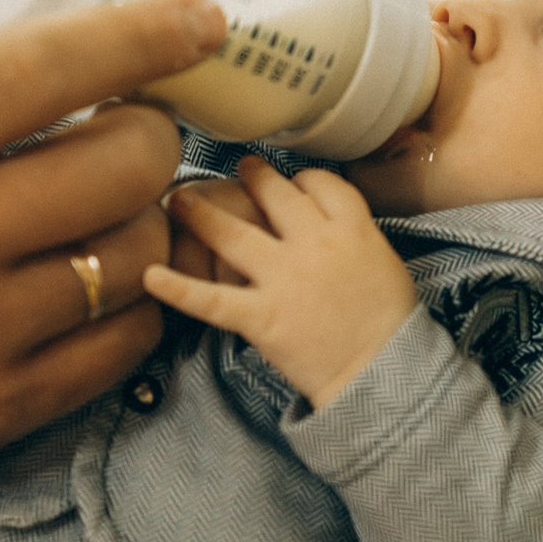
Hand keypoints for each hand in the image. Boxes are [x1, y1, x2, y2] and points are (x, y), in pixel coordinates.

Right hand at [0, 0, 226, 500]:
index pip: (45, 65)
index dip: (142, 34)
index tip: (202, 20)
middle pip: (124, 161)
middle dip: (152, 133)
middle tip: (133, 130)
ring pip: (139, 250)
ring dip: (144, 218)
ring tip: (109, 208)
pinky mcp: (5, 403)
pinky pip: (129, 336)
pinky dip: (133, 299)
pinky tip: (98, 280)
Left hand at [142, 155, 416, 407]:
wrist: (384, 372)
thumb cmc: (393, 325)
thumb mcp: (387, 264)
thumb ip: (357, 238)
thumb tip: (333, 226)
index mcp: (352, 228)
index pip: (320, 183)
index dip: (303, 179)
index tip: (295, 183)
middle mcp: (314, 243)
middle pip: (275, 194)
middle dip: (253, 177)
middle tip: (239, 169)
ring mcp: (283, 278)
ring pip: (233, 233)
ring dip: (201, 211)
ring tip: (180, 199)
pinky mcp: (260, 316)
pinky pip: (211, 299)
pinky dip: (178, 289)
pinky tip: (149, 276)